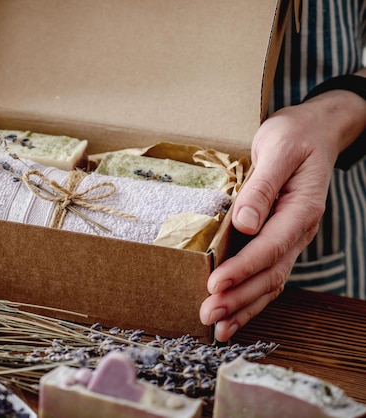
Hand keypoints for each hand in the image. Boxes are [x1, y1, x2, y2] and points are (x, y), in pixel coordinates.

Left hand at [199, 94, 354, 341]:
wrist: (314, 132)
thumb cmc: (294, 136)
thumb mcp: (278, 150)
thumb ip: (262, 187)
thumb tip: (244, 223)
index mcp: (301, 210)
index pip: (271, 247)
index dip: (243, 269)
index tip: (216, 284)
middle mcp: (298, 231)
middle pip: (270, 274)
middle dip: (239, 298)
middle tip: (208, 315)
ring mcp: (290, 239)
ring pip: (269, 282)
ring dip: (243, 307)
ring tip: (216, 327)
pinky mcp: (277, 241)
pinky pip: (265, 275)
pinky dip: (249, 298)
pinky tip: (231, 315)